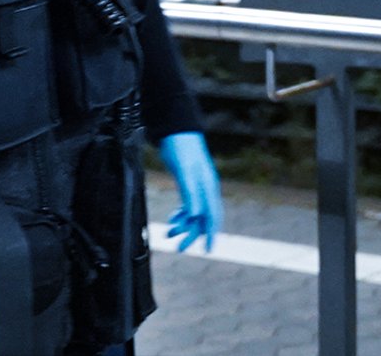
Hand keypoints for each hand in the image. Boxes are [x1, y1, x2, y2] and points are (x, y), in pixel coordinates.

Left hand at [159, 131, 222, 253]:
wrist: (175, 131)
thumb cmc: (181, 149)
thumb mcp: (184, 171)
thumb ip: (191, 192)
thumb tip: (196, 214)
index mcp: (208, 188)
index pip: (212, 217)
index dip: (210, 234)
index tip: (207, 250)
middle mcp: (205, 190)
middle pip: (202, 219)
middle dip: (191, 234)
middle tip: (178, 247)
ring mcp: (197, 187)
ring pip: (194, 214)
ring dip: (183, 225)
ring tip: (169, 234)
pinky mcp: (188, 184)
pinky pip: (188, 206)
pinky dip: (181, 215)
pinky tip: (173, 220)